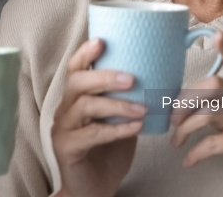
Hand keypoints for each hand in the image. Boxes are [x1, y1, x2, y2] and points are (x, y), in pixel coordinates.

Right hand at [51, 38, 143, 196]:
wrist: (93, 190)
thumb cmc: (107, 152)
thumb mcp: (118, 120)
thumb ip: (126, 100)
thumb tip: (159, 76)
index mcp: (74, 98)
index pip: (74, 69)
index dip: (84, 53)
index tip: (101, 41)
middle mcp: (64, 109)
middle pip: (77, 82)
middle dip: (104, 76)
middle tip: (131, 78)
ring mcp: (63, 129)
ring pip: (85, 106)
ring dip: (117, 104)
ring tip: (142, 108)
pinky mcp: (67, 148)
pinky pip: (92, 134)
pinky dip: (116, 128)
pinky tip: (136, 127)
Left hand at [169, 32, 222, 196]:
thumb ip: (218, 101)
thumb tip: (179, 100)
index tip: (217, 34)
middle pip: (214, 86)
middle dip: (186, 100)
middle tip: (172, 117)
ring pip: (209, 113)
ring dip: (185, 128)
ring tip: (175, 141)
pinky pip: (214, 142)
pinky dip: (196, 152)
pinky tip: (188, 160)